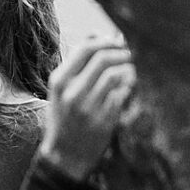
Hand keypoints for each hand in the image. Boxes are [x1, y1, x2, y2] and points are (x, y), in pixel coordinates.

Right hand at [39, 37, 135, 181]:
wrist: (64, 156)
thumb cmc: (64, 118)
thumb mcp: (61, 90)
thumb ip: (76, 63)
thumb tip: (96, 33)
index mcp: (59, 81)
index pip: (85, 48)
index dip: (105, 41)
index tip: (116, 43)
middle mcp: (72, 92)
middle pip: (103, 58)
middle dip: (120, 52)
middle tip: (128, 54)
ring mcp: (88, 107)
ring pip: (115, 75)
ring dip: (127, 69)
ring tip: (129, 71)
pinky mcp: (104, 120)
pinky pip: (122, 94)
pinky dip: (127, 88)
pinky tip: (127, 89)